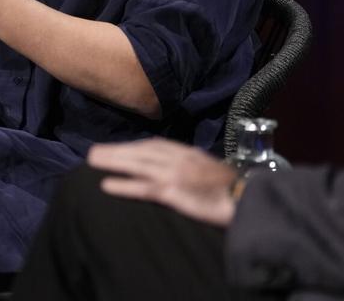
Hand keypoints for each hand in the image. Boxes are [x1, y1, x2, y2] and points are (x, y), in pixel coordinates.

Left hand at [87, 138, 238, 226]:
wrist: (249, 199)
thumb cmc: (233, 189)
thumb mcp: (209, 169)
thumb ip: (191, 165)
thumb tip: (177, 169)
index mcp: (188, 152)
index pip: (154, 145)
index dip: (133, 147)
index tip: (118, 148)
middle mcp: (179, 158)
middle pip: (140, 152)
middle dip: (116, 150)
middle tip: (93, 152)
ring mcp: (175, 174)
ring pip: (137, 165)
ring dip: (112, 162)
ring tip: (93, 162)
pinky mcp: (174, 191)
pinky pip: (143, 187)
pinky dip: (124, 186)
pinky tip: (107, 186)